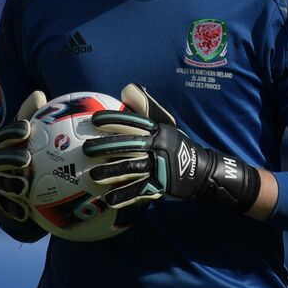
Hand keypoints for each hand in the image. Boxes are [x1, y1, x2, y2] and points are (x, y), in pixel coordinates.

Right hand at [0, 91, 45, 222]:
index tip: (26, 128)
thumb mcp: (28, 138)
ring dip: (10, 183)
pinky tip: (24, 211)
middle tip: (26, 157)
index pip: (3, 137)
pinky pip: (5, 206)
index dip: (12, 132)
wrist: (17, 191)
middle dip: (9, 157)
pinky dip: (13, 208)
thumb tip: (39, 93)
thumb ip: (33, 118)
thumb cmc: (25, 156)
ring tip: (24, 183)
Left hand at [82, 84, 260, 211]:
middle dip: (106, 146)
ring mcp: (159, 167)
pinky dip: (124, 195)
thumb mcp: (164, 124)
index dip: (114, 120)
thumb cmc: (174, 145)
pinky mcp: (160, 185)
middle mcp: (157, 146)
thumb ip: (144, 108)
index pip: (134, 122)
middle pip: (129, 145)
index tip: (95, 120)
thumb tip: (126, 89)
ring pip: (131, 168)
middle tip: (85, 149)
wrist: (201, 170)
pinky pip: (139, 191)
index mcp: (156, 130)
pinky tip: (108, 199)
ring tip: (93, 175)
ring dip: (110, 172)